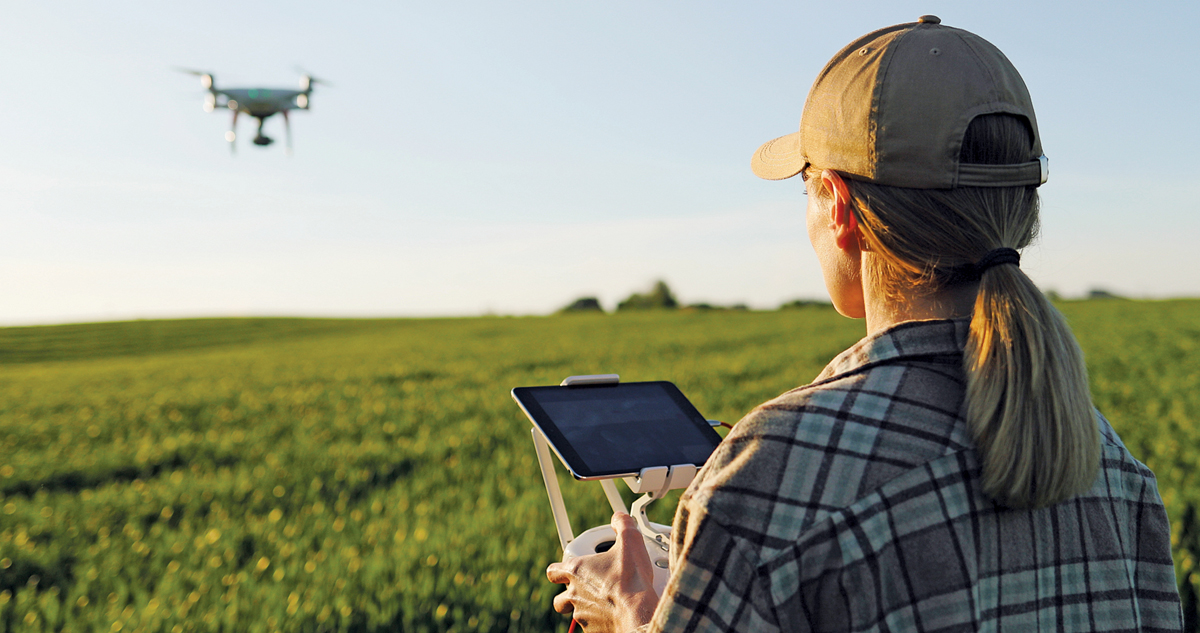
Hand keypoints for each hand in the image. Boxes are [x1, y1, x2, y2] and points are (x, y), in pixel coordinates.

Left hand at [546, 513, 659, 632]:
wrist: (639, 613)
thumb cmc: (631, 580)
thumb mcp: (631, 542)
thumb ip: (622, 524)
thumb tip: (620, 517)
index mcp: (576, 572)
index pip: (553, 571)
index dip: (559, 570)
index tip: (567, 569)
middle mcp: (574, 595)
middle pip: (560, 599)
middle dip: (569, 595)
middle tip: (586, 590)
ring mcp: (582, 615)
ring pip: (576, 614)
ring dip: (586, 608)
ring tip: (605, 603)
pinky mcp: (593, 631)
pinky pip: (591, 627)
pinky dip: (600, 622)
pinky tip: (614, 615)